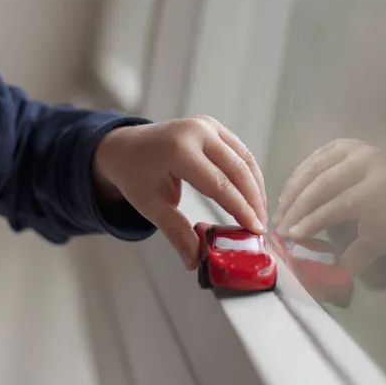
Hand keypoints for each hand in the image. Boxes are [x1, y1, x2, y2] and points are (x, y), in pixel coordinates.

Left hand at [93, 116, 267, 269]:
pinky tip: (251, 195)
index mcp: (178, 149)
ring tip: (258, 214)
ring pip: (244, 158)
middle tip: (260, 227)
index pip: (219, 184)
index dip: (240, 209)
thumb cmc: (135, 175)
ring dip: (255, 187)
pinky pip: (238, 151)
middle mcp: (196, 131)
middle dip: (253, 200)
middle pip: (237, 169)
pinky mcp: (213, 126)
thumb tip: (195, 260)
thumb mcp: (150, 205)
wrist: (124, 147)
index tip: (255, 230)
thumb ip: (176, 231)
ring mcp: (206, 124)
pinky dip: (248, 174)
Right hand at [272, 139, 385, 276]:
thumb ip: (355, 257)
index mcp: (380, 188)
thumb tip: (326, 274)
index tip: (292, 236)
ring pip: (314, 169)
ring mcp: (354, 149)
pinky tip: (287, 194)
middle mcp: (366, 163)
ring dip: (292, 192)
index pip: (339, 205)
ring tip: (278, 212)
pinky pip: (314, 159)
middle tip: (279, 226)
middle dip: (297, 208)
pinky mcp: (343, 144)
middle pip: (323, 184)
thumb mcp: (381, 241)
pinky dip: (298, 176)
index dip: (313, 220)